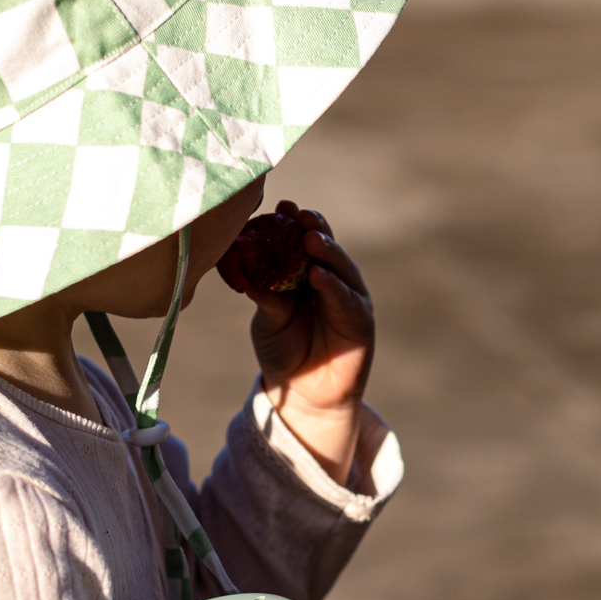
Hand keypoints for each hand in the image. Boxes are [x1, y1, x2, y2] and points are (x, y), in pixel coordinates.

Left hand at [233, 201, 374, 479]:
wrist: (301, 394)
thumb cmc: (283, 349)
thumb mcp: (268, 319)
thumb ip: (263, 295)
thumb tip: (240, 268)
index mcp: (308, 273)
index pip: (305, 239)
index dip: (295, 221)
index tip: (282, 205)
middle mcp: (332, 280)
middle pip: (327, 247)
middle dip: (315, 228)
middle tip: (299, 215)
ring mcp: (349, 299)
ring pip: (342, 269)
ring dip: (328, 252)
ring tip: (311, 239)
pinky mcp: (360, 322)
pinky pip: (348, 301)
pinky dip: (335, 287)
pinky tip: (320, 276)